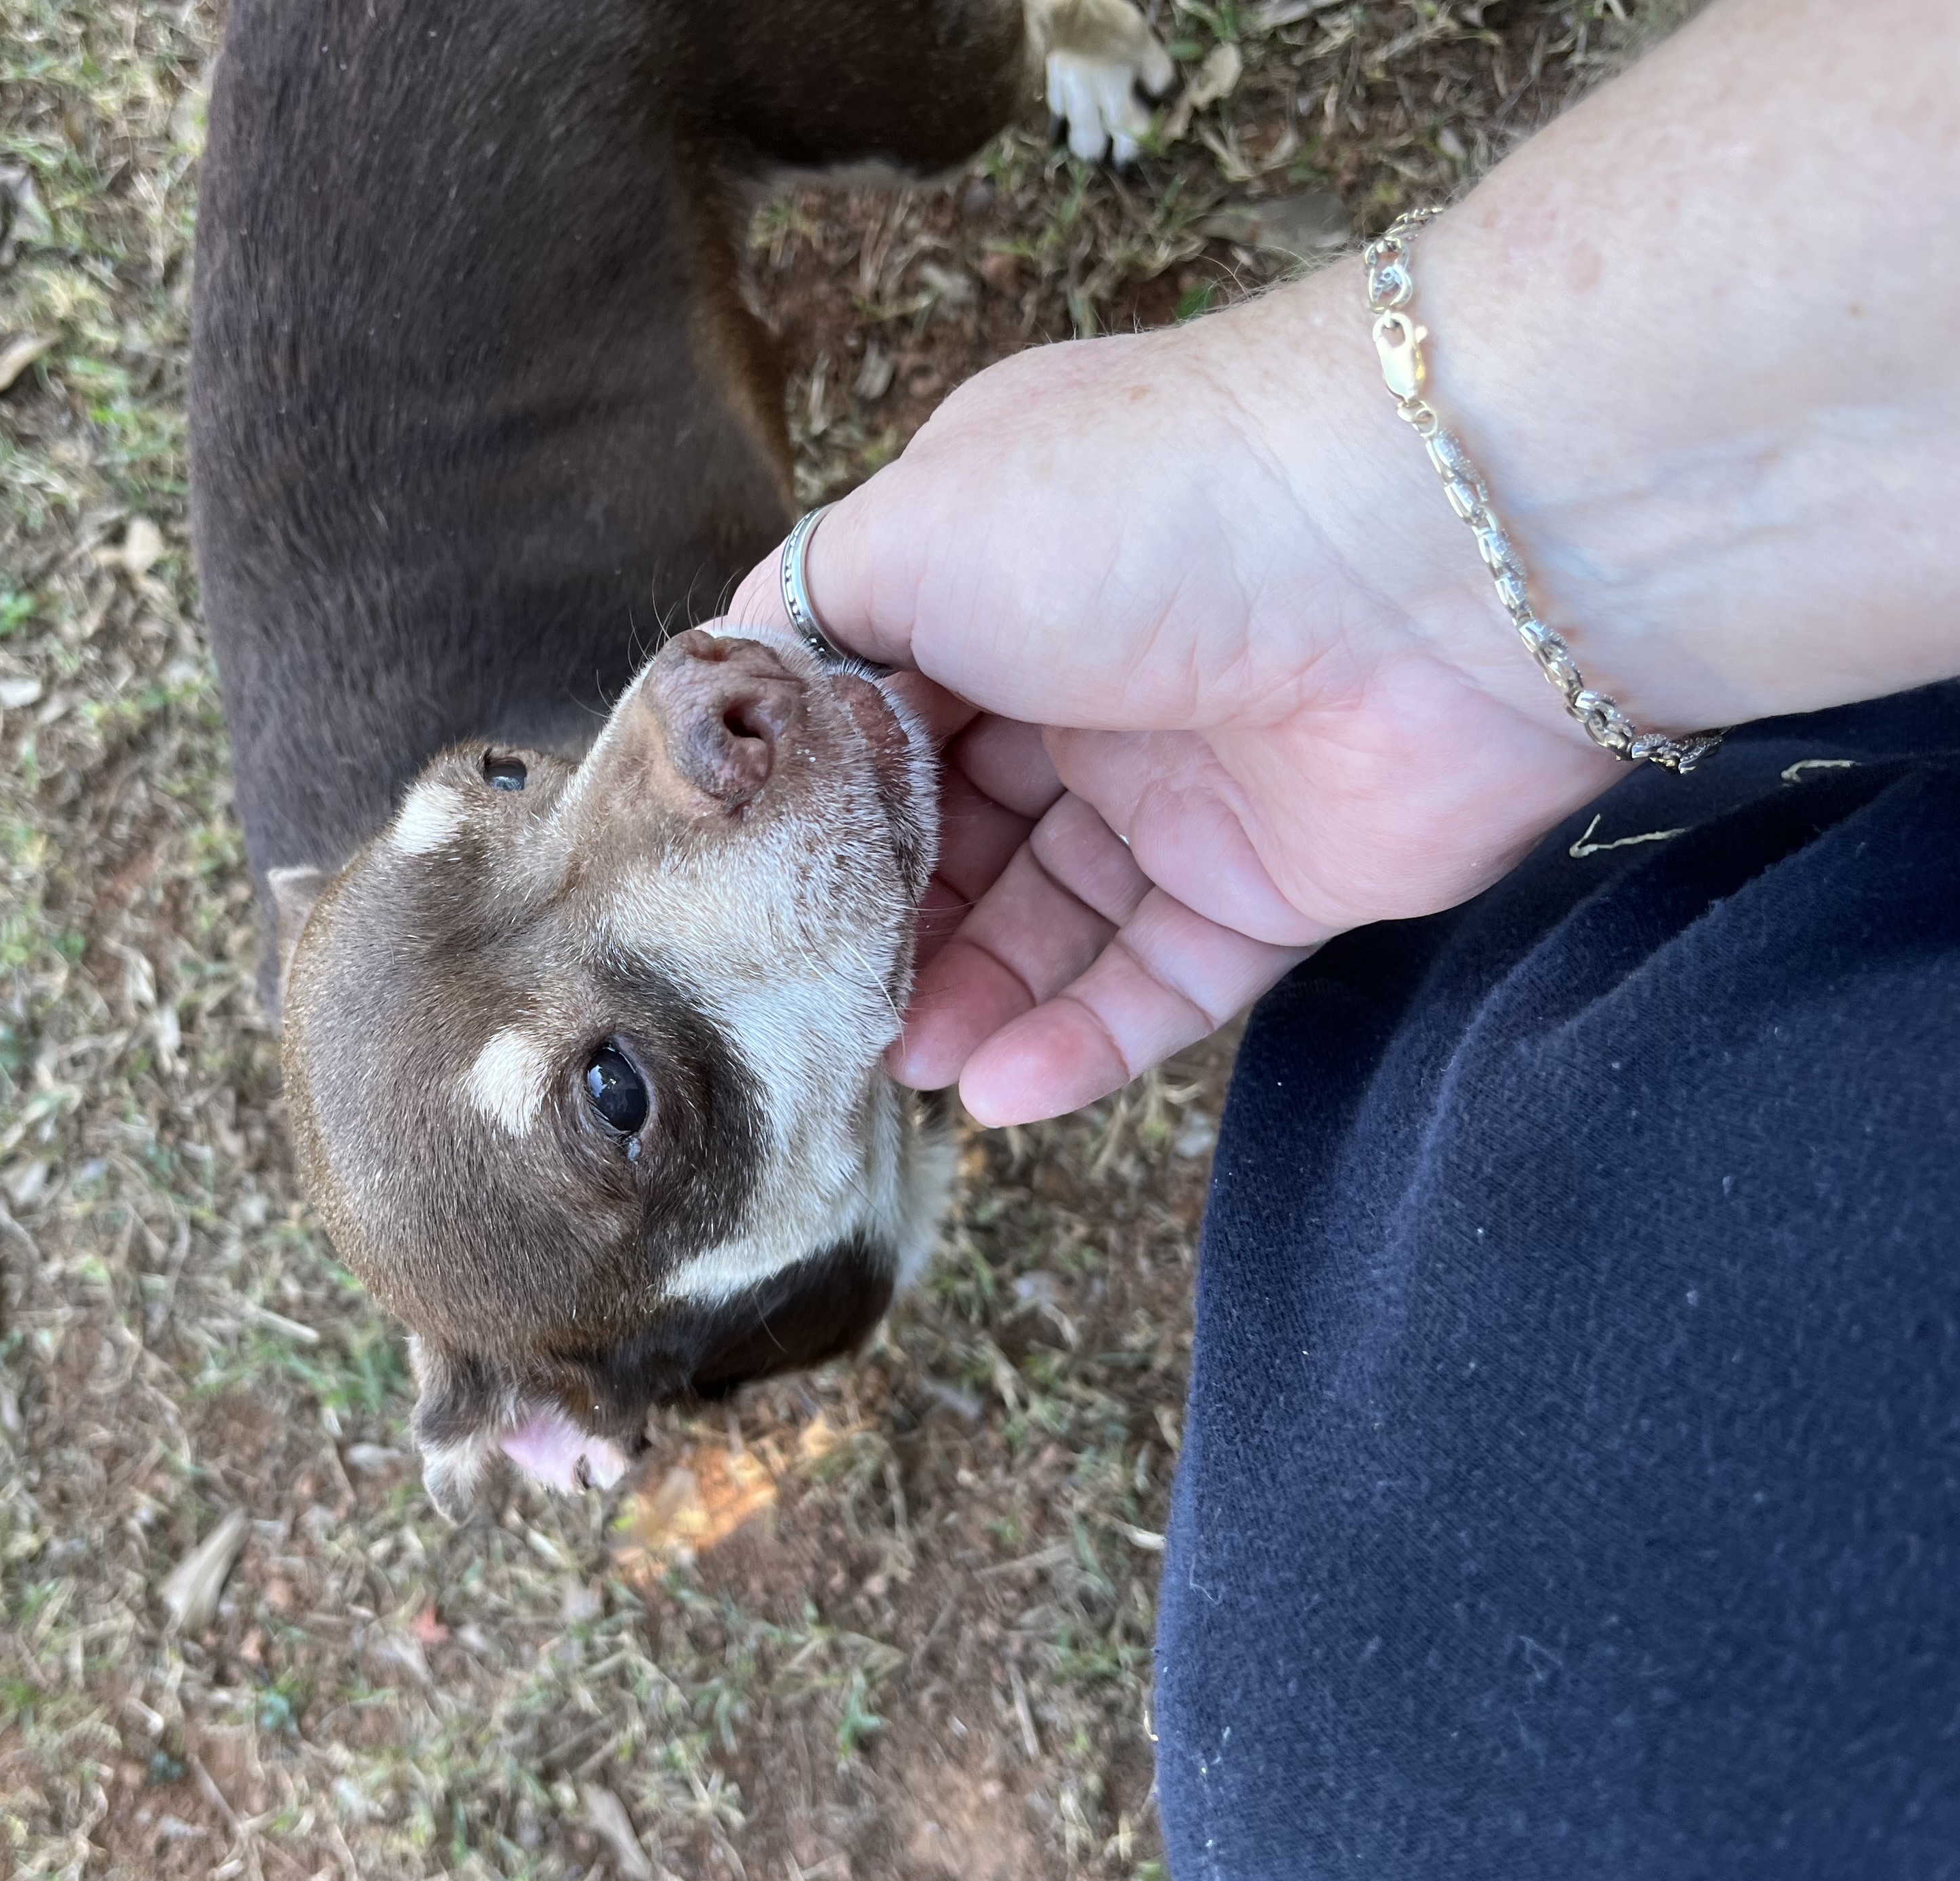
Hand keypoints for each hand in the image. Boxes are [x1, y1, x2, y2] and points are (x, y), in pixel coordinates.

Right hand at [731, 269, 1624, 1125]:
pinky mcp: (1278, 883)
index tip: (743, 880)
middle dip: (881, 919)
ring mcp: (1184, 786)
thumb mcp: (919, 525)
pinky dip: (1082, 1041)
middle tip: (815, 1000)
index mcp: (1000, 573)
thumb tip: (733, 671)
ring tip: (901, 1065)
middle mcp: (1088, 678)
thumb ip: (812, 609)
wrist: (1428, 556)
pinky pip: (1163, 984)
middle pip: (952, 831)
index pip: (876, 707)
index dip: (812, 795)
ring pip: (1048, 922)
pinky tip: (1002, 1089)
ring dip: (969, 996)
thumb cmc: (1145, 511)